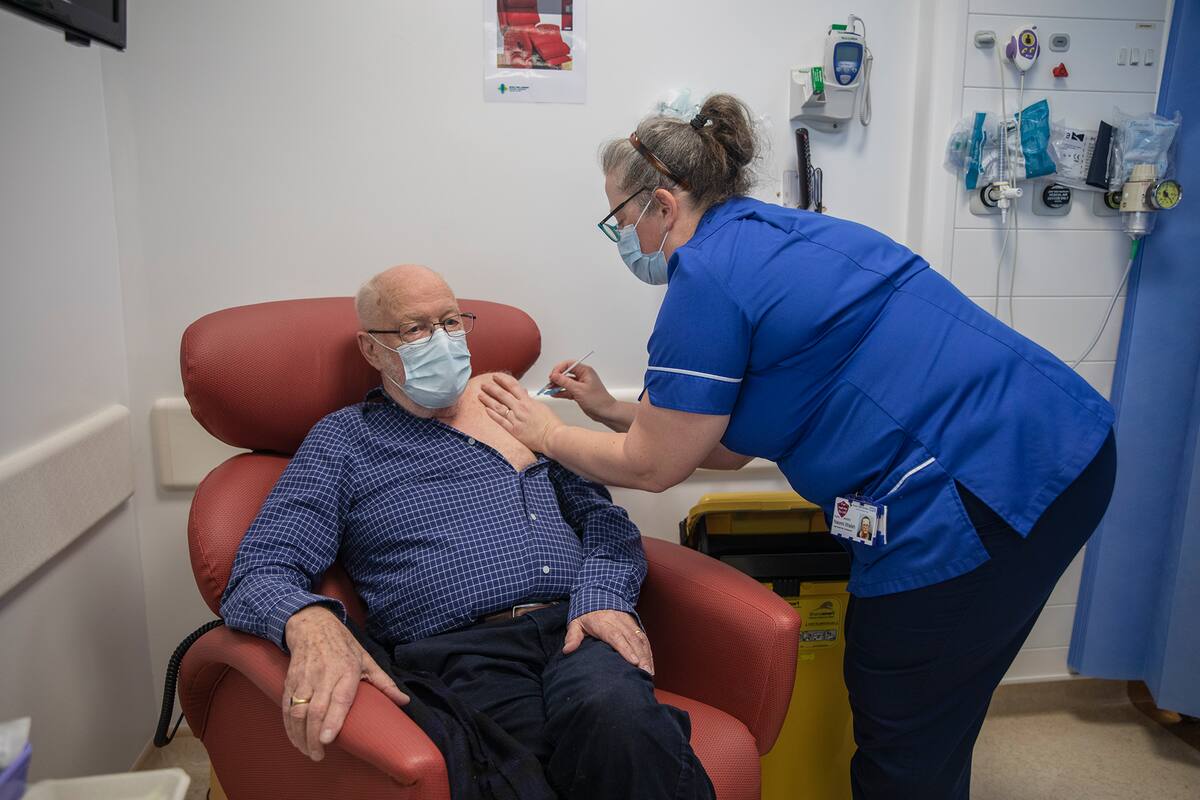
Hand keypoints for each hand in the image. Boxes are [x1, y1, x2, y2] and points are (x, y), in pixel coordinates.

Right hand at [282, 605, 408, 761]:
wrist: (312, 625)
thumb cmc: (343, 644)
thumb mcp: (366, 659)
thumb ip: (384, 683)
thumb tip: (404, 702)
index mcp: (347, 670)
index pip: (339, 698)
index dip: (332, 720)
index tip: (327, 739)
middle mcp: (324, 675)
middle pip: (315, 709)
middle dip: (313, 736)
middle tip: (318, 755)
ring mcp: (305, 678)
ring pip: (298, 710)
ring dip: (299, 734)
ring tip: (308, 751)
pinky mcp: (290, 680)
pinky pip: (287, 706)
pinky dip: (288, 725)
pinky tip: (295, 738)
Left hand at [479, 373, 564, 453]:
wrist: (553, 437)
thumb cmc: (551, 423)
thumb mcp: (541, 407)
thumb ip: (530, 401)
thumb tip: (524, 395)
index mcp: (528, 401)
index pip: (512, 386)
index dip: (502, 380)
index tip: (495, 377)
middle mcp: (520, 408)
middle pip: (502, 395)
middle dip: (491, 388)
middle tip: (483, 385)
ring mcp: (516, 419)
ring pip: (498, 407)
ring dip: (488, 400)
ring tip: (480, 395)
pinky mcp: (514, 430)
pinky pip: (500, 421)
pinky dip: (493, 415)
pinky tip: (486, 410)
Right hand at [546, 362, 616, 421]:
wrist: (605, 412)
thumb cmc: (598, 400)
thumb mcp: (579, 390)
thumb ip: (565, 382)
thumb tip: (555, 375)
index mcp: (585, 371)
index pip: (568, 364)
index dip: (559, 369)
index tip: (552, 376)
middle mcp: (583, 376)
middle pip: (565, 373)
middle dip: (556, 378)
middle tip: (550, 383)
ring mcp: (580, 385)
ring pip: (565, 382)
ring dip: (557, 385)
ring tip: (549, 389)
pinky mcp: (579, 393)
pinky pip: (567, 390)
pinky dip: (560, 392)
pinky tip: (554, 394)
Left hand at [563, 610, 653, 675]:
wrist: (598, 594)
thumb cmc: (585, 614)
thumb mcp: (576, 623)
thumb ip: (573, 637)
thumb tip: (567, 650)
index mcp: (603, 623)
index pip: (616, 636)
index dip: (626, 649)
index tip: (634, 662)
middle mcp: (618, 622)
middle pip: (632, 640)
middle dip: (640, 656)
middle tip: (645, 672)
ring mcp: (628, 623)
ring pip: (640, 639)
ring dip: (646, 655)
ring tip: (650, 672)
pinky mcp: (634, 625)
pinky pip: (643, 638)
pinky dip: (648, 651)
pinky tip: (650, 664)